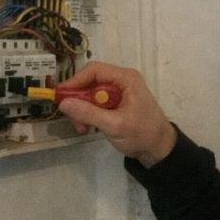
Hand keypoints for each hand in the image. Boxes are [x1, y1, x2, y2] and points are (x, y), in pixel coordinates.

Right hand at [56, 62, 176, 167]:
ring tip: (83, 128)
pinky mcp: (113, 103)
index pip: (94, 70)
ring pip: (89, 95)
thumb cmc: (142, 134)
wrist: (158, 149)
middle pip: (89, 82)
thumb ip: (89, 114)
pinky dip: (88, 115)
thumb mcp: (114, 125)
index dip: (75, 81)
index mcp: (125, 79)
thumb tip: (63, 103)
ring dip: (81, 111)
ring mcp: (117, 92)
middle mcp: (120, 81)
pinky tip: (88, 128)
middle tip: (73, 120)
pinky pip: (94, 104)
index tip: (60, 96)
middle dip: (78, 101)